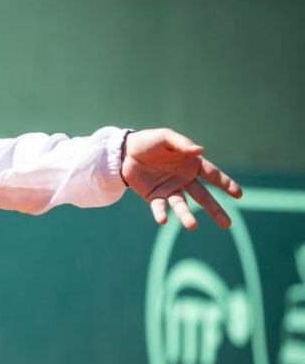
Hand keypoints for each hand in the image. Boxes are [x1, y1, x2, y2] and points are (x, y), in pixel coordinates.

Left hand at [121, 128, 241, 229]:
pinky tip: (163, 220)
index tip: (238, 194)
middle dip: (215, 210)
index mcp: (191, 164)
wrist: (125, 151)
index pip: (213, 175)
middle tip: (227, 224)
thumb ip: (182, 144)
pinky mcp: (154, 196)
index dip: (225, 183)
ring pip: (182, 205)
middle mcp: (184, 179)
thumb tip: (200, 150)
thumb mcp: (166, 137)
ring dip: (186, 215)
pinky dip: (161, 213)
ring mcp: (170, 189)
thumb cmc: (149, 142)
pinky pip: (159, 206)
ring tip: (192, 226)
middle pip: (203, 196)